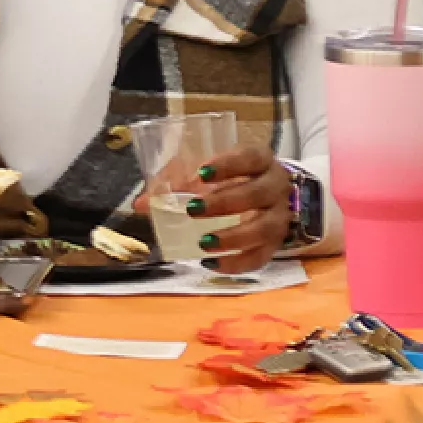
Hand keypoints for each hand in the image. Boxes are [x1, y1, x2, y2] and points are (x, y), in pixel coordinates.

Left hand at [172, 147, 298, 267]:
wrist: (270, 196)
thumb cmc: (233, 178)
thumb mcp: (208, 171)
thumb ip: (176, 181)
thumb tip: (141, 204)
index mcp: (261, 161)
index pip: (251, 158)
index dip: (229, 165)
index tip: (202, 173)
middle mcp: (277, 187)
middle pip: (258, 194)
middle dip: (225, 203)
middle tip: (192, 210)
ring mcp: (280, 217)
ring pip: (265, 228)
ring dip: (234, 237)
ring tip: (204, 243)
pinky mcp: (277, 243)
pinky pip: (262, 257)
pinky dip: (237, 263)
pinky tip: (212, 264)